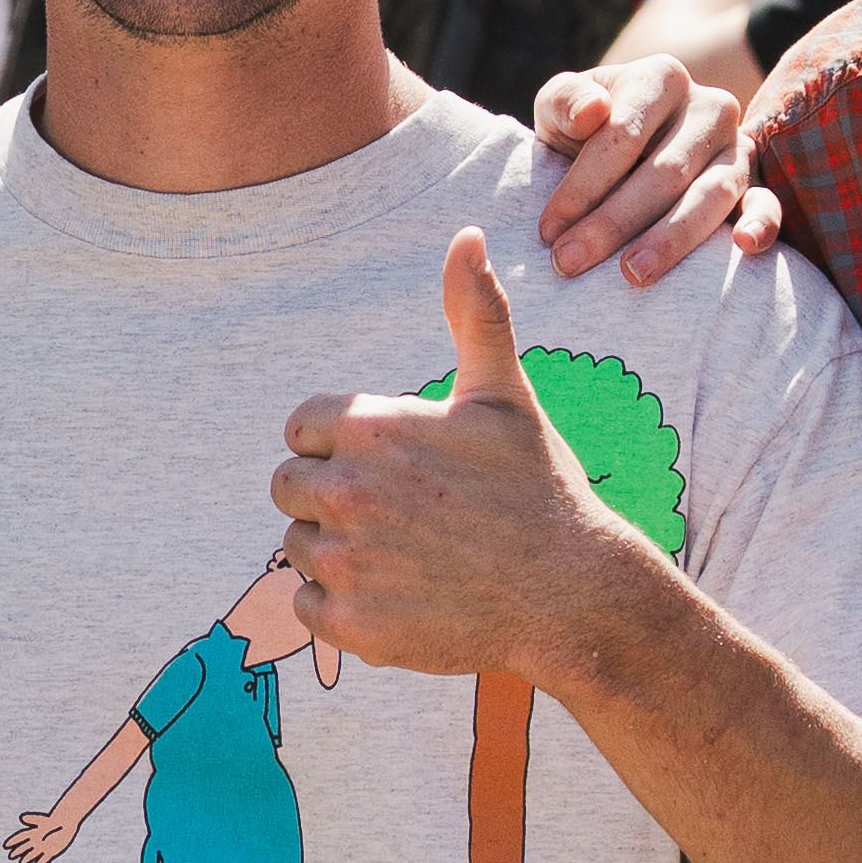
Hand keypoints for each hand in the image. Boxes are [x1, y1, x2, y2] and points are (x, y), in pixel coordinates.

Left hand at [274, 231, 657, 680]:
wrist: (573, 594)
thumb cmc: (538, 488)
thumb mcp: (503, 394)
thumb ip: (473, 313)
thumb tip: (468, 236)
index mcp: (370, 428)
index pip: (300, 429)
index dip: (342, 445)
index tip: (394, 466)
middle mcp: (347, 492)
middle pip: (287, 487)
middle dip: (332, 496)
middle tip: (402, 514)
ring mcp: (346, 563)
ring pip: (298, 547)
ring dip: (339, 552)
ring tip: (410, 556)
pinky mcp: (352, 626)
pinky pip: (306, 607)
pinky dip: (343, 608)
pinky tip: (401, 597)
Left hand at [528, 46, 774, 280]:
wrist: (621, 156)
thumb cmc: (583, 132)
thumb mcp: (559, 110)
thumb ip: (564, 101)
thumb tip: (593, 112)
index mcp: (661, 77)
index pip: (622, 135)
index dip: (581, 186)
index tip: (548, 230)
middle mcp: (709, 106)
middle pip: (663, 171)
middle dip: (612, 222)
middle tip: (569, 263)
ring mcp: (737, 147)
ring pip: (711, 194)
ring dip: (671, 238)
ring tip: (632, 274)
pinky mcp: (755, 184)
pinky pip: (767, 204)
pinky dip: (762, 224)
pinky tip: (743, 247)